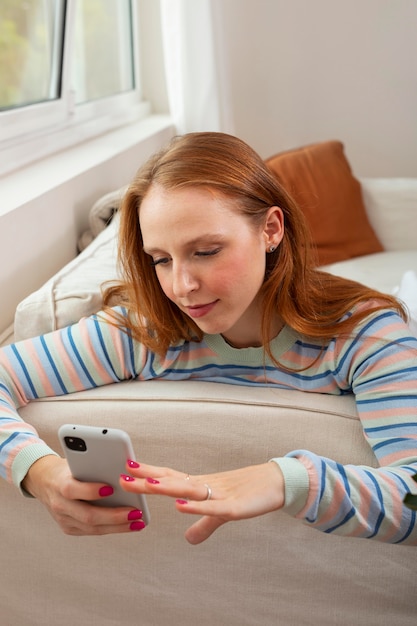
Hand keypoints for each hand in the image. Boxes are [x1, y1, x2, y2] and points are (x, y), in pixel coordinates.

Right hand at [22, 455, 145, 534]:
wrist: (44, 481)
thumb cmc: (68, 468)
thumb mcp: (76, 461)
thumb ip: (94, 466)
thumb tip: (124, 468)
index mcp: (60, 484)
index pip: (72, 490)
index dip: (91, 491)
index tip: (112, 488)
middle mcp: (60, 505)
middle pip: (88, 515)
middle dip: (114, 516)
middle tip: (136, 512)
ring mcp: (63, 520)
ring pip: (93, 528)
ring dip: (118, 526)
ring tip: (137, 522)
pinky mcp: (69, 528)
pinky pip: (92, 531)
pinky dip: (112, 528)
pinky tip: (128, 525)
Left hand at [120, 460, 284, 543]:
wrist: (276, 483)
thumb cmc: (247, 493)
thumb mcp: (222, 513)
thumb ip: (203, 524)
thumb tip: (188, 540)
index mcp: (201, 485)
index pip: (170, 477)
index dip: (149, 473)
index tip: (127, 467)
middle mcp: (205, 486)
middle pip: (172, 481)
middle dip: (147, 479)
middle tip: (123, 475)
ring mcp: (219, 495)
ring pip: (188, 489)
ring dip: (167, 487)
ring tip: (146, 484)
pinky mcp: (233, 507)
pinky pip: (211, 508)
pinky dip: (195, 507)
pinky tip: (180, 506)